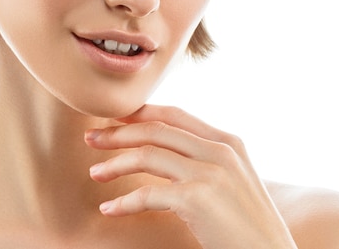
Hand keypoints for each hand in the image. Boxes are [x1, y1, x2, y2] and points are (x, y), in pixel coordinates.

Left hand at [84, 104, 296, 248]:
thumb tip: (166, 153)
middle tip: (91, 139)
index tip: (114, 120)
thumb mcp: (232, 180)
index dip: (140, 113)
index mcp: (227, 141)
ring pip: (148, 154)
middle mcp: (220, 150)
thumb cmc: (247, 225)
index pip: (175, 115)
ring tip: (94, 173)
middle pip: (156, 129)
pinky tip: (109, 209)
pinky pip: (148, 193)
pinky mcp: (199, 198)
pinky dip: (124, 201)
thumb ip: (205, 160)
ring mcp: (211, 172)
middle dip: (119, 132)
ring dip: (115, 163)